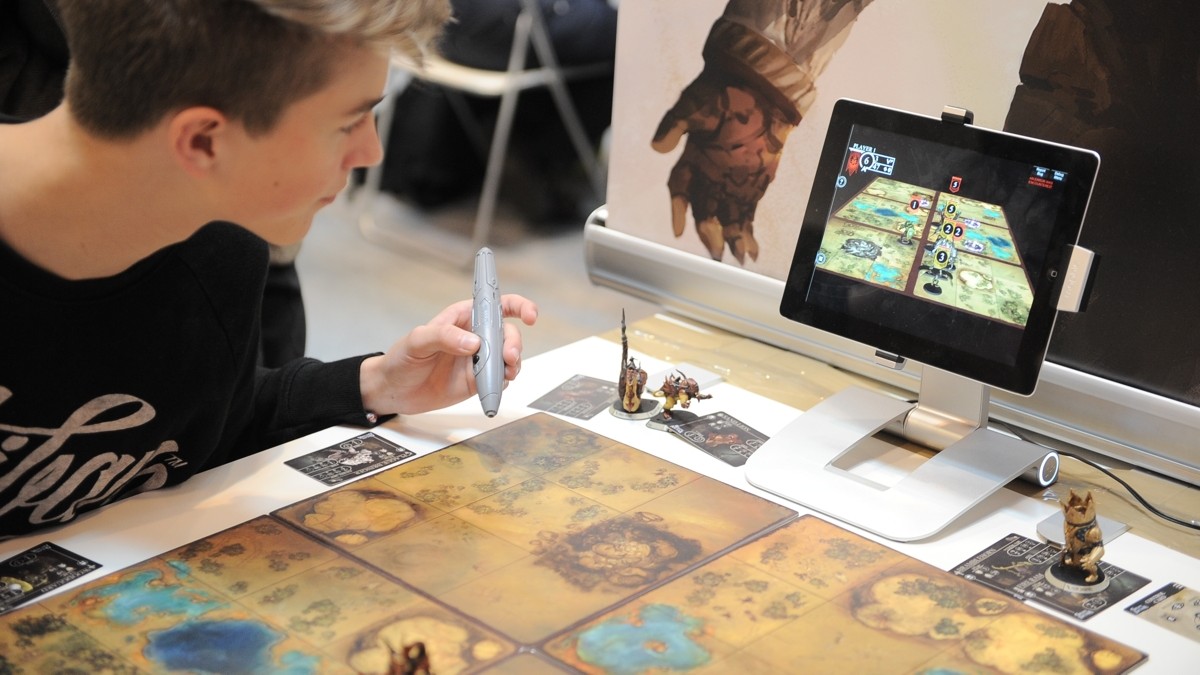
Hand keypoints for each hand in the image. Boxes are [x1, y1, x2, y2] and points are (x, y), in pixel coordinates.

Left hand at [358, 294, 537, 415]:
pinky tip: (496, 386)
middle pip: (508, 333)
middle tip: (508, 357)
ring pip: (509, 357)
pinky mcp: (479, 381)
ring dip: (514, 364)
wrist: (393, 391)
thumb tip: (474, 344)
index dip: (519, 305)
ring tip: (506, 373)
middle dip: (514, 343)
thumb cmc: (401, 359)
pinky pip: (500, 379)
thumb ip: (444, 337)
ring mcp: (479, 359)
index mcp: (463, 317)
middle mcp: (476, 336)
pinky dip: (504, 382)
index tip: (529, 315)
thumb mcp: (417, 340)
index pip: (496, 303)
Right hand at [652, 69, 796, 263]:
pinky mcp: (753, 182)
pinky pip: (748, 213)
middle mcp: (708, 174)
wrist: (759, 82)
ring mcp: (730, 180)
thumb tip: (657, 146)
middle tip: (715, 252)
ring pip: (726, 217)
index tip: (679, 230)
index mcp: (691, 158)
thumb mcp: (693, 104)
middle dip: (709, 233)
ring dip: (731, 239)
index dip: (678, 211)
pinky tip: (751, 251)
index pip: (680, 190)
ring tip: (738, 258)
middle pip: (705, 210)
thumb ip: (675, 124)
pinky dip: (748, 232)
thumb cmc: (722, 89)